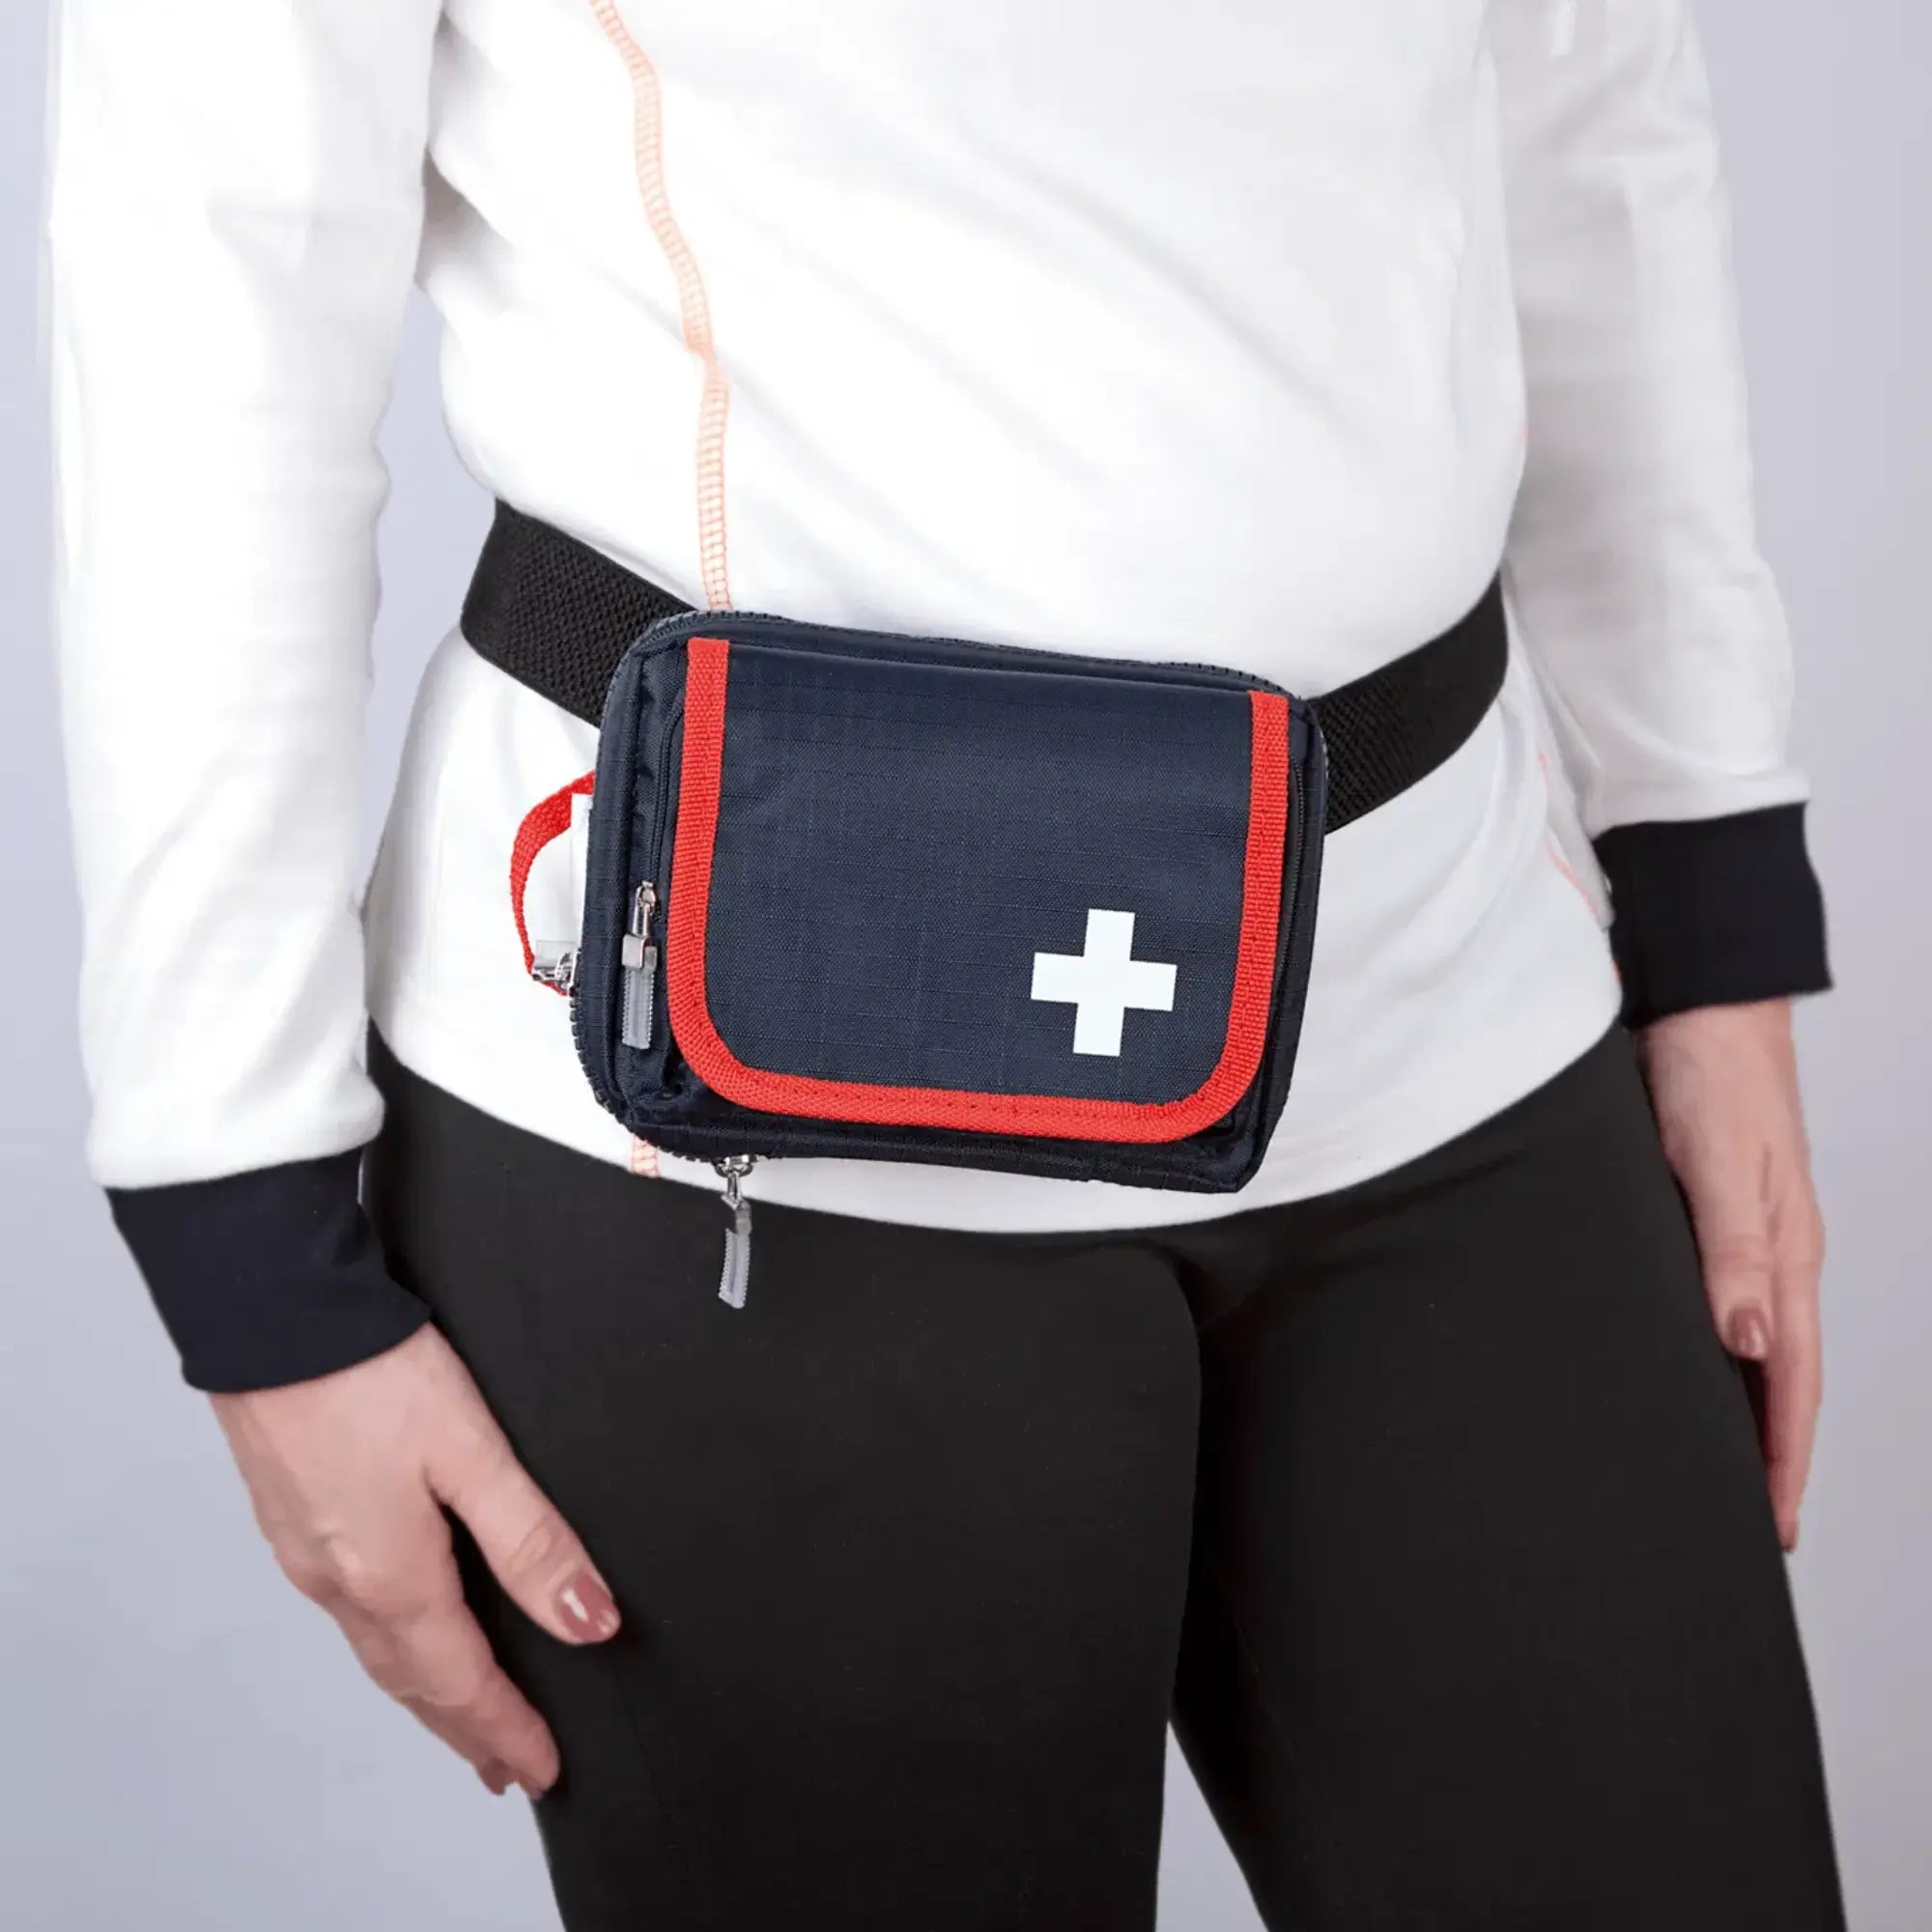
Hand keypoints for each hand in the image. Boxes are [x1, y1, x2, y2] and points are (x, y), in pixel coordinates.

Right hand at [210, 1325, 619, 1796]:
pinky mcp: (292, 1517)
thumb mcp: (473, 1452)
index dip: (507, 1731)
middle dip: (466, 1729)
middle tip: (507, 1764)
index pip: (461, 1683)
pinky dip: (390, 1645)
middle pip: (413, 1683)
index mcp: (391, 1576)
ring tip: (463, 1714)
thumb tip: (590, 1620)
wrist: (269, 1313)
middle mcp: (341, 1581)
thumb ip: (532, 1539)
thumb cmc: (367, 1372)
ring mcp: (307, 1553)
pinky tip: (404, 1630)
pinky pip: (351, 1612)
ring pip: (377, 1650)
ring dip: (425, 1692)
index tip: (543, 1770)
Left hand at [1638, 999, 1824, 1551]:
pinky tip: (1681, 1368)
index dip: (1782, 1457)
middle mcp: (1772, 1254)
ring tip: (1711, 1470)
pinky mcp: (1706, 1215)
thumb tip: (1750, 1341)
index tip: (1773, 1527)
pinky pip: (1717, 1304)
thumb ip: (1733, 1249)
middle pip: (1778, 1377)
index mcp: (1788, 1252)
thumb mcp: (1719, 1161)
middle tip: (1744, 1526)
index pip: (1792, 1380)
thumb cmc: (1713, 1072)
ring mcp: (1743, 1236)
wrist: (1702, 1002)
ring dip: (1737, 1409)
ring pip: (1748, 1346)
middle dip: (1766, 1454)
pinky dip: (1708, 1352)